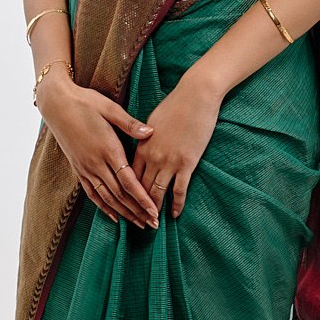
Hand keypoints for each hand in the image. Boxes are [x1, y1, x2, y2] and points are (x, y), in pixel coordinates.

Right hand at [35, 75, 160, 227]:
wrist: (56, 104)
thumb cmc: (85, 102)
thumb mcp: (109, 108)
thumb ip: (130, 124)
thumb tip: (150, 133)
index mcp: (108, 149)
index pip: (129, 181)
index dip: (142, 199)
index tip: (154, 211)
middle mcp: (96, 163)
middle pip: (120, 195)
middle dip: (137, 211)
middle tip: (153, 224)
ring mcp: (85, 168)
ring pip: (106, 198)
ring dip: (123, 213)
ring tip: (138, 224)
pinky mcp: (78, 168)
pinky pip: (92, 193)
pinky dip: (103, 207)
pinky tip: (114, 216)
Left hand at [132, 69, 223, 219]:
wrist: (195, 95)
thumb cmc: (174, 104)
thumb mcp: (152, 121)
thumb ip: (143, 137)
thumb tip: (140, 146)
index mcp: (141, 147)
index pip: (129, 176)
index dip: (126, 192)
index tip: (124, 204)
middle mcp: (152, 157)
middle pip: (140, 188)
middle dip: (137, 207)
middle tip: (135, 222)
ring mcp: (169, 162)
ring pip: (157, 193)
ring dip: (154, 210)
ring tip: (152, 224)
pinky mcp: (186, 163)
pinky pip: (179, 190)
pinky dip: (176, 204)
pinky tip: (174, 215)